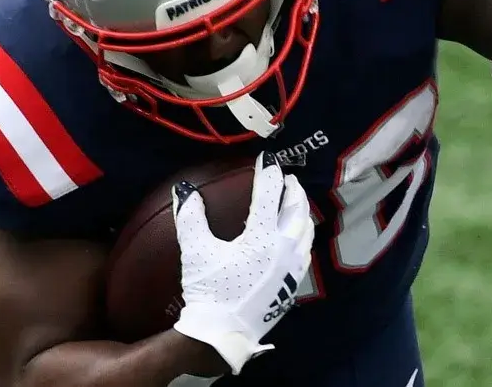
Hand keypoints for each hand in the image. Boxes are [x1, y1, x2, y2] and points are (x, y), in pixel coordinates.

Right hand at [171, 153, 314, 374]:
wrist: (223, 333)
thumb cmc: (209, 291)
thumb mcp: (197, 252)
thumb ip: (191, 218)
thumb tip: (185, 190)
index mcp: (263, 237)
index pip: (270, 194)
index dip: (269, 173)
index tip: (267, 158)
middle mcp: (284, 248)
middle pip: (297, 209)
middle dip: (293, 189)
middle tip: (288, 178)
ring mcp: (292, 267)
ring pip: (307, 230)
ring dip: (303, 211)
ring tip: (297, 202)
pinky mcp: (293, 283)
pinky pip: (306, 250)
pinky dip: (304, 234)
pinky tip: (298, 236)